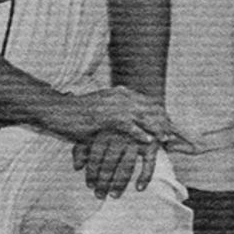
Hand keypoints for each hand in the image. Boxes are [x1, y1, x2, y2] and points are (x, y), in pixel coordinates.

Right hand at [52, 86, 191, 157]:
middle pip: (148, 107)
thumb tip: (128, 120)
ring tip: (167, 138)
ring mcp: (111, 106)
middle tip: (177, 132)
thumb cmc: (77, 113)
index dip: (161, 112)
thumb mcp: (100, 108)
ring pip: (141, 116)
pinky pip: (126, 126)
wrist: (57, 111)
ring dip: (156, 127)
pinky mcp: (103, 117)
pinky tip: (148, 141)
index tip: (172, 124)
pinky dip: (139, 133)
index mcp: (119, 93)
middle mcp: (118, 96)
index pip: (147, 101)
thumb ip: (116, 111)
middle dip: (163, 120)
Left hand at [72, 121, 165, 198]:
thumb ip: (83, 147)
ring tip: (114, 196)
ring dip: (120, 183)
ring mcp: (136, 140)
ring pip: (127, 165)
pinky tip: (139, 188)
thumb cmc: (114, 122)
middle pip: (110, 163)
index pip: (96, 155)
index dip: (92, 171)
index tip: (89, 185)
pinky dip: (145, 176)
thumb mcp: (97, 130)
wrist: (143, 102)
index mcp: (106, 132)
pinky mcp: (152, 144)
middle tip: (99, 195)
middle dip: (103, 181)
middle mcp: (120, 136)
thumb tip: (76, 167)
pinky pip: (149, 163)